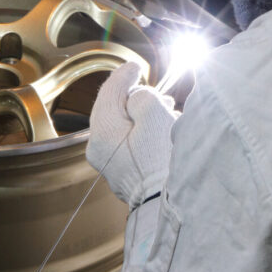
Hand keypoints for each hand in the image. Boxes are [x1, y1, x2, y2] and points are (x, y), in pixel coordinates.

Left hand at [86, 62, 178, 207]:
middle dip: (137, 98)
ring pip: (124, 128)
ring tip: (167, 115)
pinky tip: (163, 133)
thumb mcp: (156, 115)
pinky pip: (131, 145)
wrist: (171, 205)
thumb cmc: (165, 159)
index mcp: (103, 132)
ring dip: (144, 117)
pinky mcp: (126, 176)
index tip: (136, 66)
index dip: (124, 75)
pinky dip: (145, 134)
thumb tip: (138, 98)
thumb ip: (143, 97)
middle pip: (115, 111)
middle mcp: (100, 150)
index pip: (110, 93)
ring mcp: (111, 166)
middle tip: (160, 96)